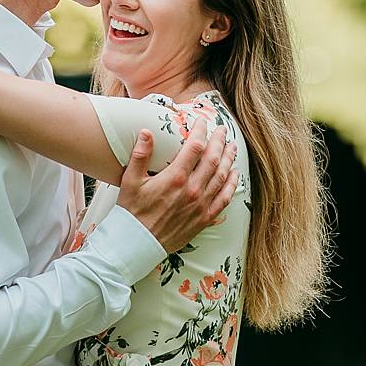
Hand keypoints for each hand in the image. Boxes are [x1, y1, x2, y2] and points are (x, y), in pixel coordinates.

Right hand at [115, 117, 238, 254]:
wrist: (136, 244)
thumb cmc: (131, 212)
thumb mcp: (130, 181)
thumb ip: (140, 155)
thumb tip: (146, 131)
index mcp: (175, 178)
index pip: (195, 147)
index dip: (200, 131)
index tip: (201, 121)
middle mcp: (192, 190)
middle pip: (214, 159)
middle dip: (220, 141)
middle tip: (223, 130)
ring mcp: (200, 205)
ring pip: (222, 177)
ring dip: (229, 159)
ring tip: (232, 147)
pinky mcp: (204, 218)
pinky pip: (224, 198)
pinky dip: (232, 185)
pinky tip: (235, 175)